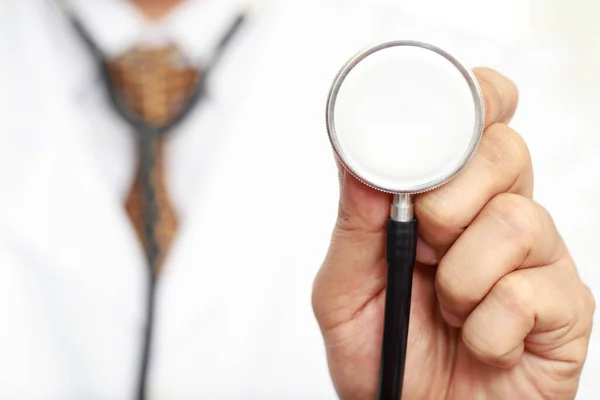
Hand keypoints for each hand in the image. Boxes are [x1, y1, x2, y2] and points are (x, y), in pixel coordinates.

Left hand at [312, 68, 594, 399]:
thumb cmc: (381, 356)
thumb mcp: (345, 291)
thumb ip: (354, 225)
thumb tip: (358, 160)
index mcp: (446, 202)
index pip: (479, 124)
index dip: (477, 98)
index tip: (455, 104)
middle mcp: (495, 218)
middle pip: (505, 152)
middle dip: (449, 200)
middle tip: (424, 241)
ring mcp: (535, 261)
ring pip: (515, 220)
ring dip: (461, 277)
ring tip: (447, 309)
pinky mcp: (563, 309)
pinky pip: (529, 292)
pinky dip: (486, 328)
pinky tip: (479, 343)